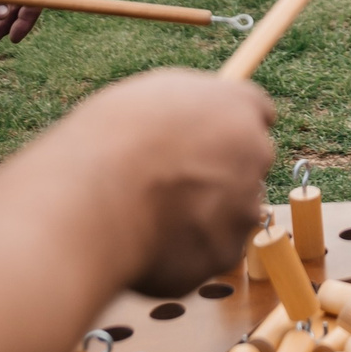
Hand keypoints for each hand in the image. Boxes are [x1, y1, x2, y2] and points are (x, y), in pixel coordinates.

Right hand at [89, 69, 276, 296]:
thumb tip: (188, 123)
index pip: (256, 113)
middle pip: (247, 166)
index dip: (228, 129)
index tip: (209, 141)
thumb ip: (186, 111)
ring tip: (146, 214)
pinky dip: (181, 252)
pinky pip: (204, 253)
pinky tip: (145, 242)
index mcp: (238, 106)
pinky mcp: (225, 253)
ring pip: (227, 214)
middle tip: (170, 183)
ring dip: (199, 216)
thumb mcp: (149, 98)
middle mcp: (255, 154)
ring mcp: (244, 208)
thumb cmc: (109, 141)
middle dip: (218, 175)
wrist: (94, 202)